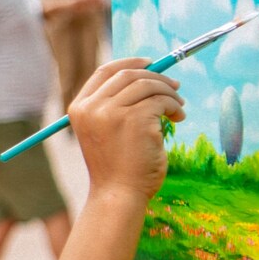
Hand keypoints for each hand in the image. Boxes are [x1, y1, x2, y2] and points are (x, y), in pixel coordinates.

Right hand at [68, 57, 185, 201]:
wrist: (118, 196)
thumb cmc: (116, 167)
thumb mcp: (104, 131)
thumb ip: (113, 105)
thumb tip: (146, 76)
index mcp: (80, 107)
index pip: (105, 71)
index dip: (129, 63)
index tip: (150, 64)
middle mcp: (93, 107)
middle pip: (127, 74)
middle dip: (155, 76)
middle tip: (174, 86)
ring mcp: (112, 112)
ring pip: (147, 85)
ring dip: (168, 92)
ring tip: (178, 106)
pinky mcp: (135, 120)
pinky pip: (161, 101)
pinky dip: (174, 105)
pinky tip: (178, 117)